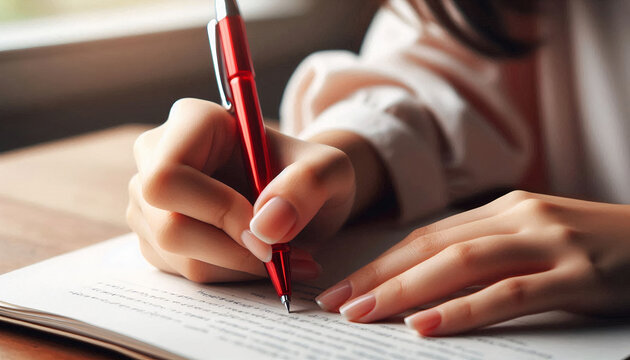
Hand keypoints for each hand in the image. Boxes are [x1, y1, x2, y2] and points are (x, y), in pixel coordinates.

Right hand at [127, 98, 357, 281]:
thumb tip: (264, 226)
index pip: (168, 176)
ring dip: (235, 266)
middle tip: (277, 251)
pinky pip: (180, 270)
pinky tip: (257, 259)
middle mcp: (157, 154)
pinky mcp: (154, 233)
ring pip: (174, 253)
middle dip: (230, 250)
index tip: (265, 228)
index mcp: (194, 121)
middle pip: (167, 224)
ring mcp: (149, 197)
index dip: (216, 211)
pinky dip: (227, 274)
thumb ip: (308, 185)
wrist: (299, 196)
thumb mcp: (331, 169)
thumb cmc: (310, 174)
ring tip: (281, 256)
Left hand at [315, 190, 629, 334]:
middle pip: (431, 247)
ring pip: (460, 264)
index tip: (344, 285)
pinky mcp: (577, 273)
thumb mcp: (535, 240)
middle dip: (377, 276)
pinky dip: (465, 309)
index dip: (380, 261)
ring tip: (363, 313)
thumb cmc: (595, 247)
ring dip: (404, 290)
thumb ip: (488, 254)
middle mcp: (517, 217)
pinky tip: (427, 326)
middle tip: (335, 302)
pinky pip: (510, 292)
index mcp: (502, 210)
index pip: (426, 236)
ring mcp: (548, 241)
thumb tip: (429, 284)